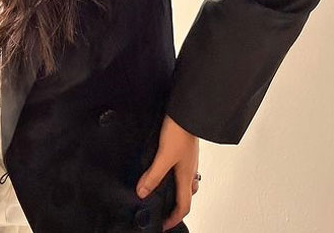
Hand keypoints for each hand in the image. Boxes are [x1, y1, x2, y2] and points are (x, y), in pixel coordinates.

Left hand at [135, 113, 199, 231]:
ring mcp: (189, 159)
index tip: (164, 225)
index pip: (183, 205)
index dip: (174, 218)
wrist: (188, 112)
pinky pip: (182, 167)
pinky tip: (164, 166)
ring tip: (163, 189)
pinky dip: (175, 173)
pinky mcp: (185, 148)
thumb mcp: (164, 156)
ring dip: (177, 189)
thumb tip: (143, 193)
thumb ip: (154, 175)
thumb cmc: (180, 132)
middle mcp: (190, 170)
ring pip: (186, 181)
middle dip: (177, 205)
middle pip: (187, 195)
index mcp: (186, 176)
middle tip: (164, 209)